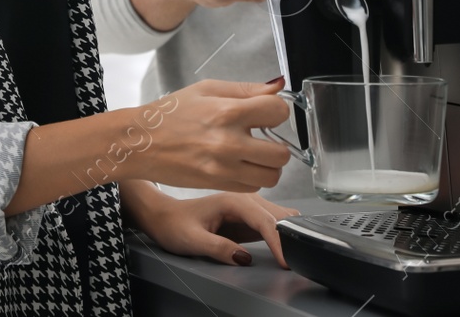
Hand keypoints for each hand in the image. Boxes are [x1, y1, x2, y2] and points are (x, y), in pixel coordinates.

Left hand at [123, 182, 300, 268]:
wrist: (164, 217)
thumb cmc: (174, 224)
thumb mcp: (191, 239)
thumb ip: (218, 248)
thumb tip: (244, 258)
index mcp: (231, 200)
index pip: (264, 219)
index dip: (277, 241)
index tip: (284, 260)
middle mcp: (244, 199)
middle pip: (278, 215)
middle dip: (289, 236)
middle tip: (295, 259)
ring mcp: (248, 207)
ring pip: (280, 217)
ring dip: (288, 233)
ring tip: (293, 254)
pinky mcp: (249, 217)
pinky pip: (273, 223)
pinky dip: (283, 233)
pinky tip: (285, 246)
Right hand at [133, 78, 291, 192]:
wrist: (141, 143)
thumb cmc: (169, 114)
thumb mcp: (206, 89)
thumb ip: (245, 89)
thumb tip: (277, 86)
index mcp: (227, 112)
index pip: (278, 112)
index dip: (277, 110)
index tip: (268, 112)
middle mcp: (228, 142)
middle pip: (282, 152)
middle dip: (278, 143)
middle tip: (264, 137)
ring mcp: (224, 168)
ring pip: (272, 176)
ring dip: (269, 165)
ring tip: (255, 154)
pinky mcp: (218, 185)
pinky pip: (253, 187)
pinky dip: (252, 178)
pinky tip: (239, 164)